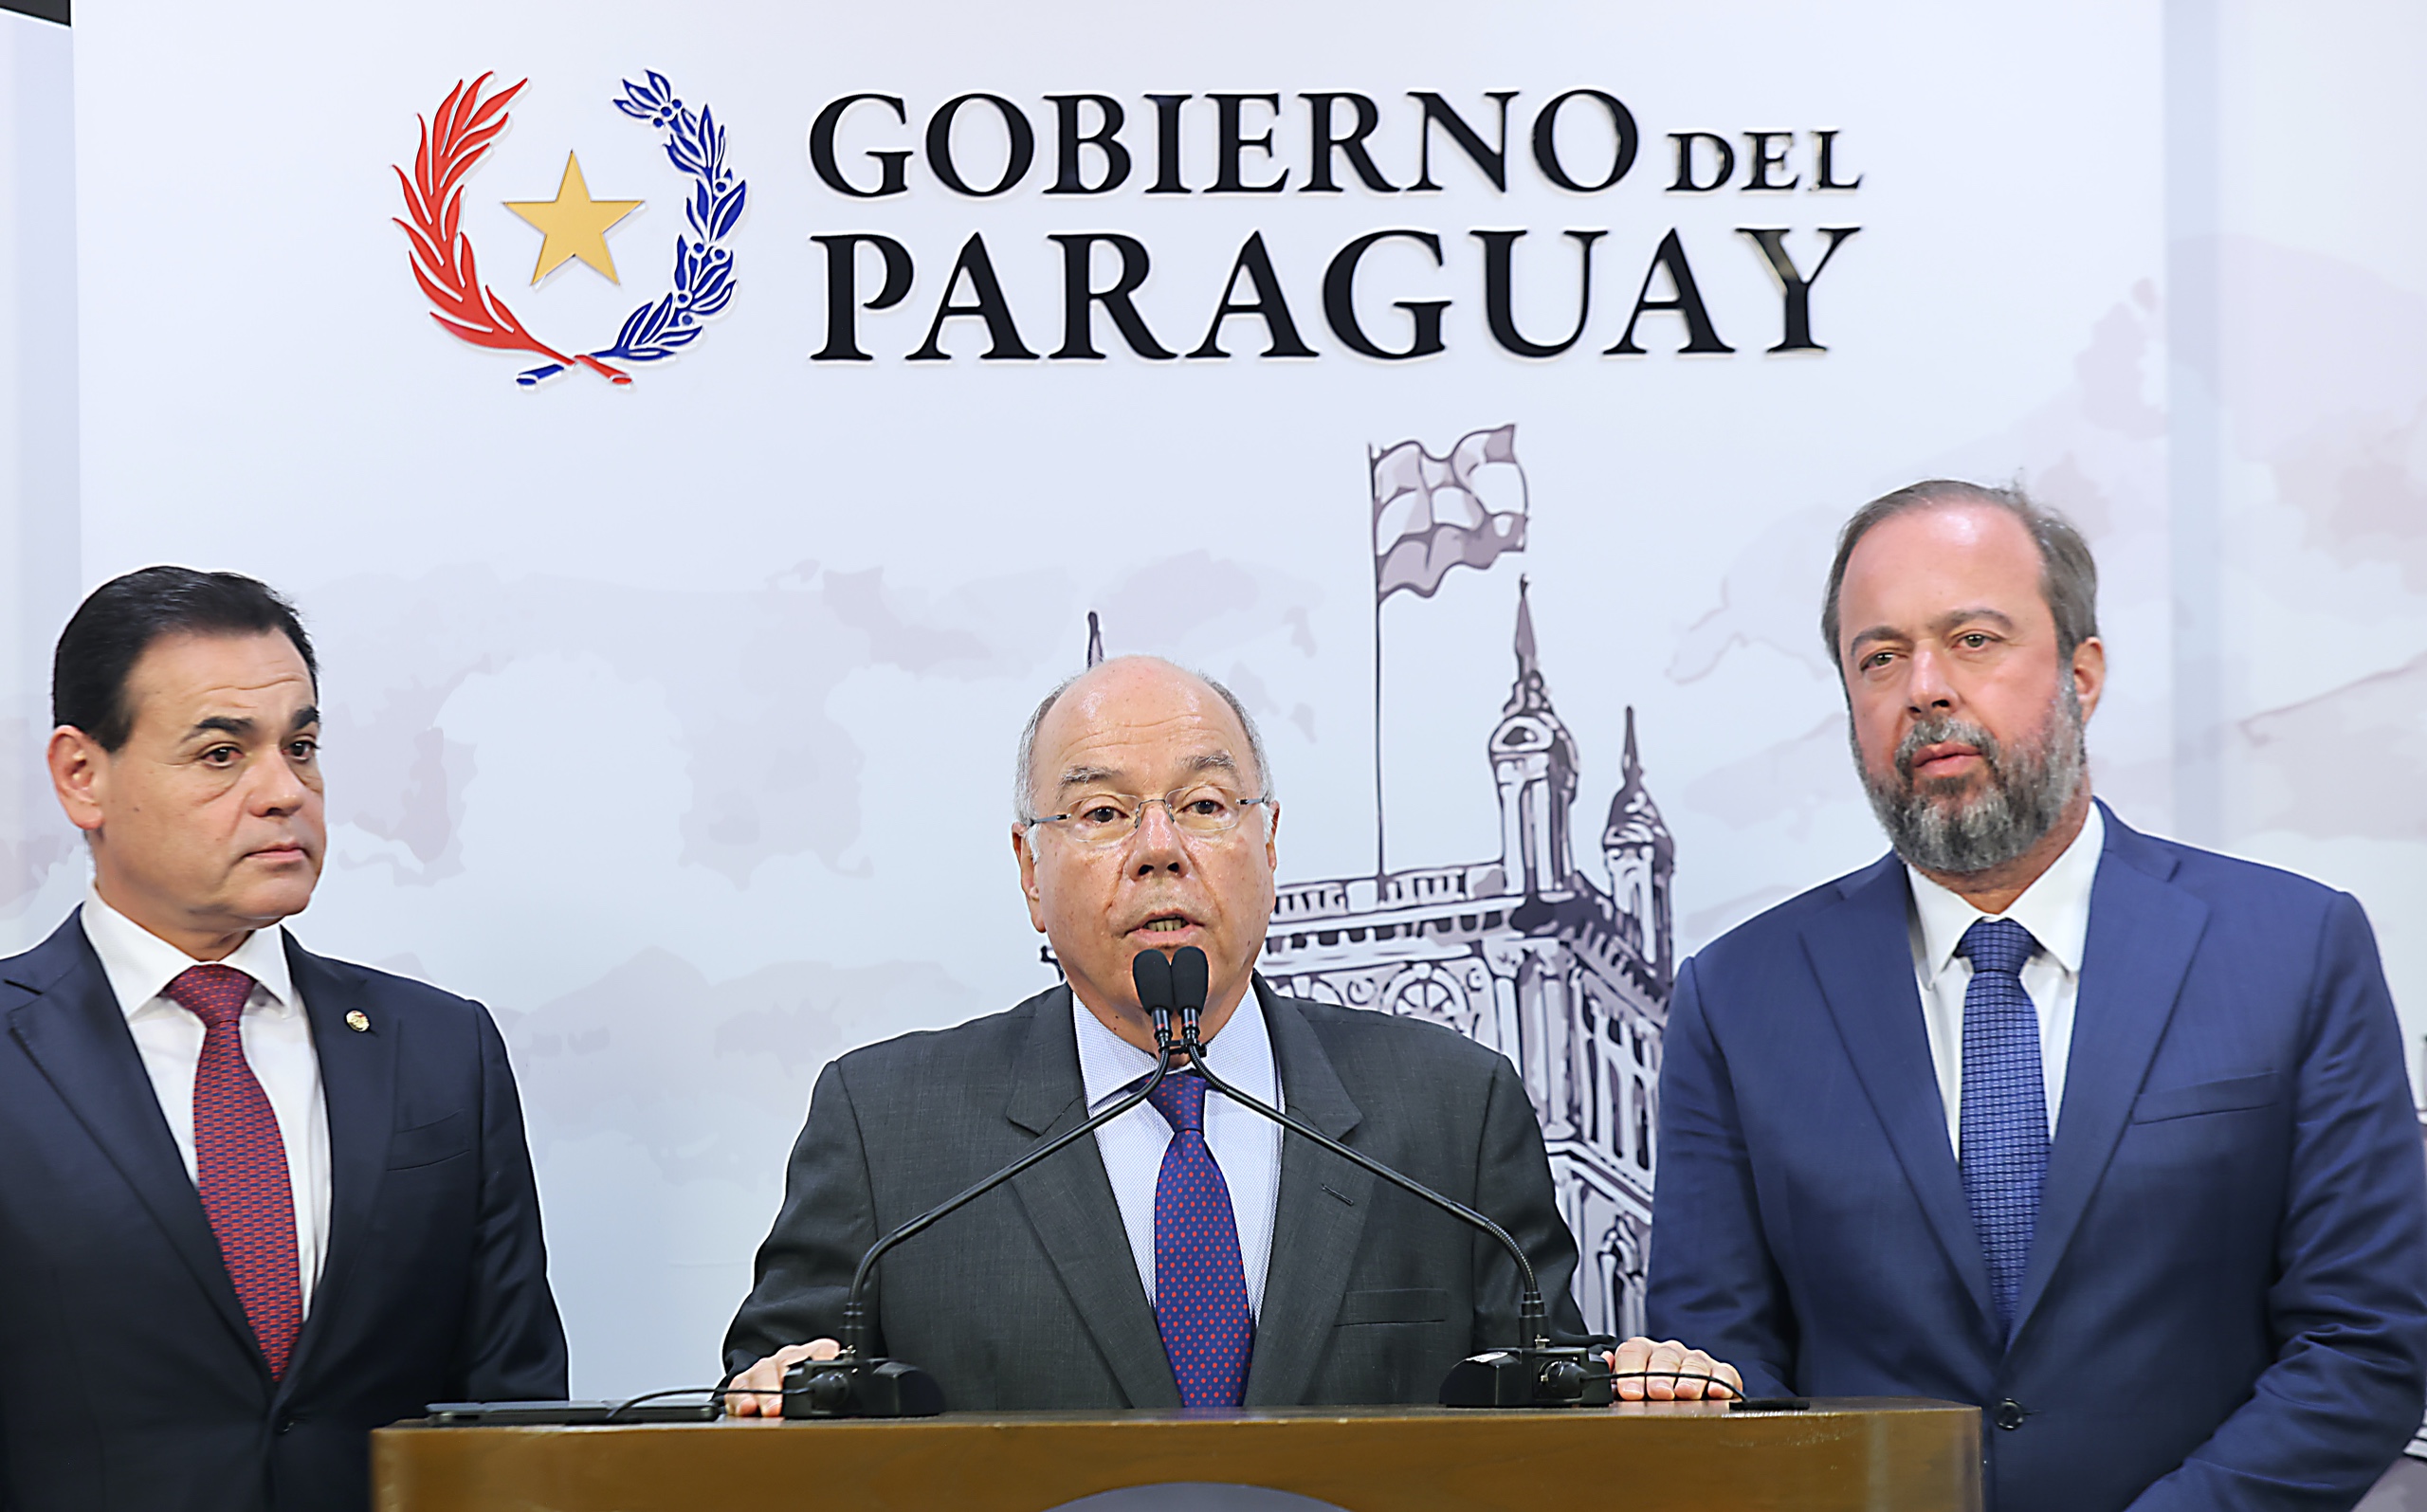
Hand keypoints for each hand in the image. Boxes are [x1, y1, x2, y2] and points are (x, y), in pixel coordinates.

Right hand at [723, 1338, 839, 1417]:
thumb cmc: (809, 1385)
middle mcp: (786, 1359)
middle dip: (780, 1383)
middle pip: (783, 1362)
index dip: (823, 1355)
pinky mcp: (744, 1385)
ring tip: (760, 1408)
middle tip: (779, 1405)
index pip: (822, 1349)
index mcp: (813, 1354)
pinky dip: (739, 1399)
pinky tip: (744, 1408)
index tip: (825, 1362)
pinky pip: (737, 1389)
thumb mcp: (830, 1383)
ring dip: (759, 1393)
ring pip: (758, 1374)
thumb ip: (844, 1391)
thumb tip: (856, 1404)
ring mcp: (764, 1370)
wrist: (781, 1380)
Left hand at [1605, 1337, 1741, 1400]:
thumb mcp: (1628, 1390)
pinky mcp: (1721, 1373)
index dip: (1630, 1371)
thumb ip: (1611, 1381)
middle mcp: (1669, 1353)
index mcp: (1643, 1353)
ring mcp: (1695, 1361)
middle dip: (1659, 1376)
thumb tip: (1600, 1366)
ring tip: (1685, 1392)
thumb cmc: (1649, 1395)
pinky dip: (1721, 1381)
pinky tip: (1716, 1392)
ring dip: (1689, 1378)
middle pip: (1663, 1357)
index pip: (1633, 1352)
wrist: (1679, 1396)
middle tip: (1657, 1392)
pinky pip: (1723, 1373)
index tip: (1629, 1392)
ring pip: (1693, 1363)